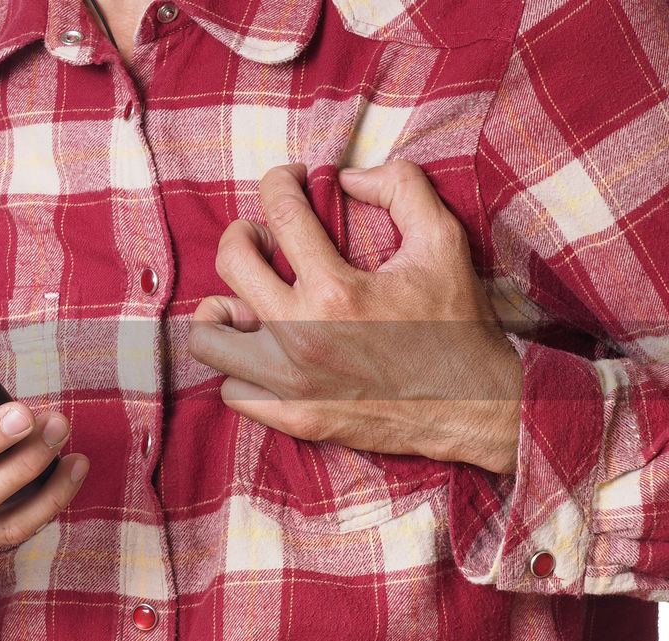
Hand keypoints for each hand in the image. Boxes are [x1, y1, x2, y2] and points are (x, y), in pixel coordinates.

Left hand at [187, 161, 522, 472]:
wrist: (478, 408)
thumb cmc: (460, 326)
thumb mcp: (444, 242)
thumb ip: (401, 189)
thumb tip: (347, 176)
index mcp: (338, 289)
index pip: (280, 213)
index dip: (278, 182)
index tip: (289, 181)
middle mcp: (303, 334)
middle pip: (230, 262)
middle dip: (241, 235)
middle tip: (262, 239)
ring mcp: (292, 382)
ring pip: (209, 337)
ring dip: (222, 310)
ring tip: (245, 301)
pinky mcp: (293, 418)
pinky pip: (232, 389)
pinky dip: (239, 367)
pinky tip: (264, 352)